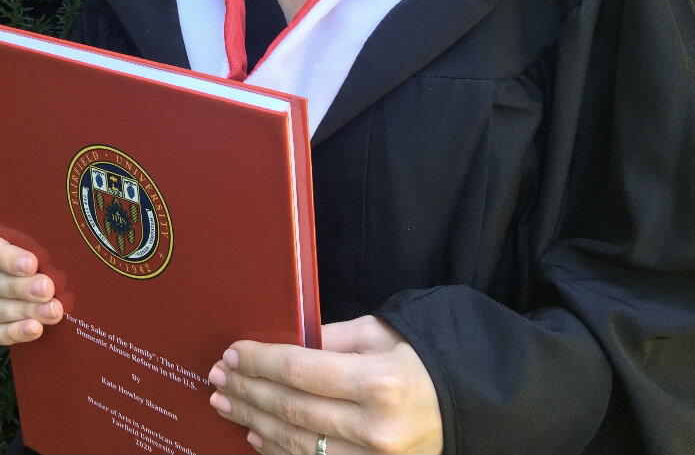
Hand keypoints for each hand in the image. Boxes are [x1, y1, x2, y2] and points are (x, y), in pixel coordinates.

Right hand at [0, 235, 62, 345]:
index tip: (32, 264)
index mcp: (0, 249)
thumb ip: (38, 248)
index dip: (13, 259)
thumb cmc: (39, 256)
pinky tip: (36, 329)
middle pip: (3, 284)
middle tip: (47, 289)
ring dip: (29, 311)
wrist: (29, 280)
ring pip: (4, 309)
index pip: (0, 253)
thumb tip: (64, 245)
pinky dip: (18, 332)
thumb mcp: (34, 246)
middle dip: (25, 288)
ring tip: (53, 311)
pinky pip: (2, 332)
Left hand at [208, 314, 443, 453]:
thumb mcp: (382, 334)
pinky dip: (279, 451)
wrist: (464, 409)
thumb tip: (286, 341)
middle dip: (248, 391)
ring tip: (226, 404)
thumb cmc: (421, 361)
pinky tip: (256, 435)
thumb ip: (333, 338)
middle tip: (216, 378)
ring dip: (254, 422)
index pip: (301, 370)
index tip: (232, 353)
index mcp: (377, 382)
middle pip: (292, 410)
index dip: (260, 362)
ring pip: (296, 445)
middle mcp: (373, 428)